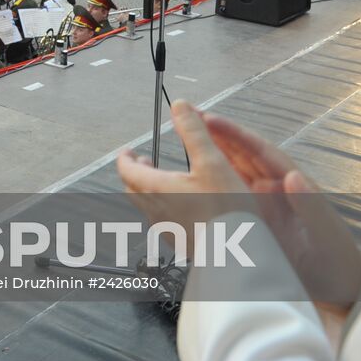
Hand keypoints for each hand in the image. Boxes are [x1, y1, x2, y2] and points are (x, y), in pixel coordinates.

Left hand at [116, 101, 252, 260]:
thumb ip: (194, 132)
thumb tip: (180, 106)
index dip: (124, 157)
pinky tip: (182, 205)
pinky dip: (163, 206)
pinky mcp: (178, 241)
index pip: (126, 169)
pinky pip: (162, 220)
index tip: (128, 150)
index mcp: (156, 188)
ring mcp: (165, 228)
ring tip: (163, 181)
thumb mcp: (212, 161)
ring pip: (146, 205)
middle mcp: (155, 209)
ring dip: (149, 189)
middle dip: (135, 171)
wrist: (236, 255)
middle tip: (143, 162)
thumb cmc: (225, 210)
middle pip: (132, 188)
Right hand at [199, 112, 360, 307]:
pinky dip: (209, 186)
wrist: (336, 293)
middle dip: (216, 135)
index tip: (209, 119)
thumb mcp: (327, 234)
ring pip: (231, 173)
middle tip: (188, 117)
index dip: (233, 133)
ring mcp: (263, 206)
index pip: (259, 151)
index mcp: (292, 185)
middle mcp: (276, 190)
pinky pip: (228, 198)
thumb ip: (311, 205)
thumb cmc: (336, 262)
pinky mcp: (254, 223)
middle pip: (241, 155)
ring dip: (210, 155)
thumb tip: (293, 175)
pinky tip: (190, 184)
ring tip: (184, 141)